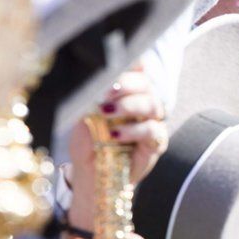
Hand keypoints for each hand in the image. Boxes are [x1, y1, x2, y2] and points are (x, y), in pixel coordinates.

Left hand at [68, 70, 167, 232]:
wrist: (92, 174)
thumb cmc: (89, 143)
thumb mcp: (83, 117)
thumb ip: (91, 99)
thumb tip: (91, 83)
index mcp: (128, 93)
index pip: (138, 70)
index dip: (132, 63)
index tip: (113, 66)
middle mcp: (144, 105)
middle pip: (146, 84)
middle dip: (127, 83)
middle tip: (106, 91)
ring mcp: (152, 123)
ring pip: (152, 104)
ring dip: (129, 105)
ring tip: (107, 112)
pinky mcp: (156, 143)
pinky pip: (152, 130)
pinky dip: (132, 130)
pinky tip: (114, 134)